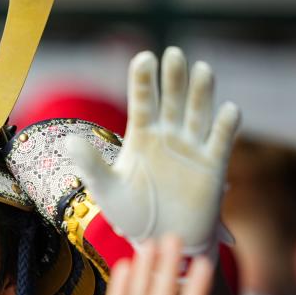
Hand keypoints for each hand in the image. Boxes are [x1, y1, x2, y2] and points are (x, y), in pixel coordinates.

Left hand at [66, 47, 239, 254]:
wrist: (161, 240)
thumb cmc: (131, 214)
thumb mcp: (106, 190)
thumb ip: (90, 164)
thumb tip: (67, 141)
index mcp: (141, 136)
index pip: (141, 102)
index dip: (143, 81)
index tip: (144, 58)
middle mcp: (168, 136)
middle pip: (172, 100)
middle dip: (173, 78)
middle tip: (173, 54)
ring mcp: (192, 148)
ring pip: (197, 113)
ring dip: (201, 92)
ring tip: (202, 69)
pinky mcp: (213, 165)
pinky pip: (221, 140)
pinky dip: (226, 125)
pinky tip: (228, 110)